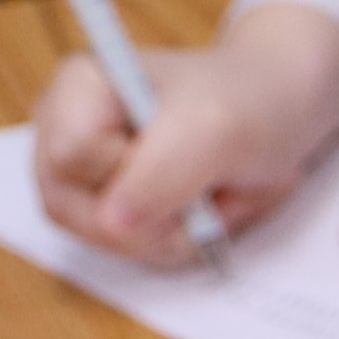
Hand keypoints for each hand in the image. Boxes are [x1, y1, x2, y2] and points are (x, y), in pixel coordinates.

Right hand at [30, 0, 338, 265]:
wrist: (275, 114)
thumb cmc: (246, 107)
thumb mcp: (218, 130)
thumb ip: (164, 172)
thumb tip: (111, 223)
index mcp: (79, 87)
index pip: (71, 158)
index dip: (128, 170)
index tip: (182, 148)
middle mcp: (63, 130)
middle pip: (69, 208)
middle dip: (152, 213)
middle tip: (205, 185)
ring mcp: (79, 174)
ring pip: (100, 238)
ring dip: (170, 231)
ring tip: (206, 193)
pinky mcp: (103, 209)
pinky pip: (128, 250)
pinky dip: (175, 240)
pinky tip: (197, 208)